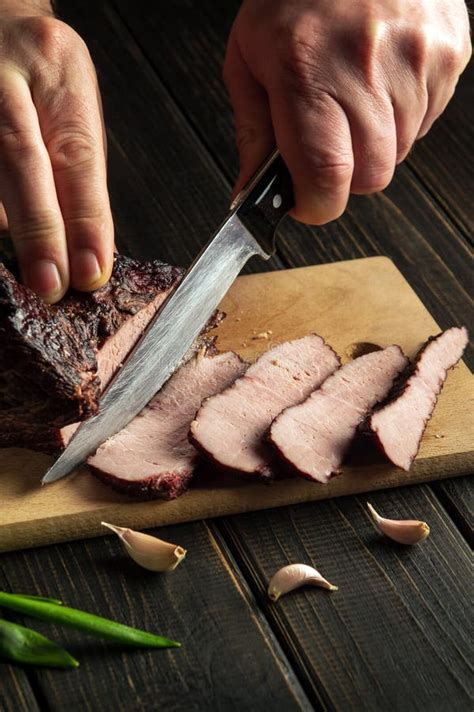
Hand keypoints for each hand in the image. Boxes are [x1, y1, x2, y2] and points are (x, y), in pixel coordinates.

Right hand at [0, 2, 112, 301]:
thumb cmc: (36, 68)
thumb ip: (73, 168)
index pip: (77, 155)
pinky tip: (4, 235)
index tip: (91, 271)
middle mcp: (6, 76)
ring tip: (26, 272)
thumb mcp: (69, 102)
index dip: (85, 219)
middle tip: (51, 285)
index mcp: (57, 71)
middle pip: (21, 160)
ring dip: (7, 226)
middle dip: (39, 232)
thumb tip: (75, 244)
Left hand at [224, 0, 470, 223]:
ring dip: (374, 143)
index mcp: (308, 71)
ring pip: (400, 152)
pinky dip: (401, 115)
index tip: (304, 202)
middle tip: (326, 143)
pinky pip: (426, 119)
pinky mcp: (450, 53)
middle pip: (372, 176)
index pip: (327, 176)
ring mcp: (417, 59)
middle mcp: (367, 66)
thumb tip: (252, 193)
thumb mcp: (249, 60)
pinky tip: (381, 81)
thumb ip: (254, 134)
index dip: (316, 205)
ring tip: (353, 96)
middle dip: (345, 175)